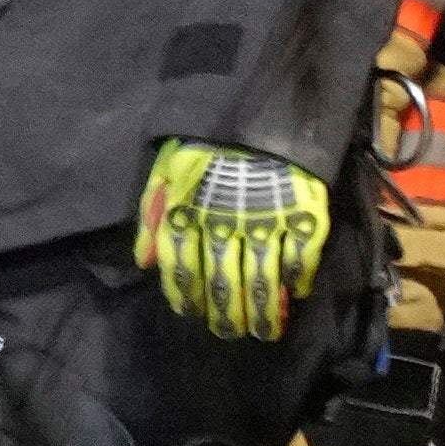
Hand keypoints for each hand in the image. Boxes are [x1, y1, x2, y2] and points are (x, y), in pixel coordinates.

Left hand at [137, 139, 330, 340]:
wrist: (259, 112)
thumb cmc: (206, 143)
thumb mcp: (166, 171)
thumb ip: (152, 215)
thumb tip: (142, 262)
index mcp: (189, 214)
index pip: (182, 268)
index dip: (186, 296)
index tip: (192, 315)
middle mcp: (224, 225)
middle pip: (221, 281)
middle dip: (225, 313)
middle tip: (230, 334)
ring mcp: (265, 222)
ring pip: (261, 278)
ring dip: (261, 309)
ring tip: (263, 331)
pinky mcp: (302, 214)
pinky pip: (302, 255)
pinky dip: (299, 277)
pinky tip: (296, 293)